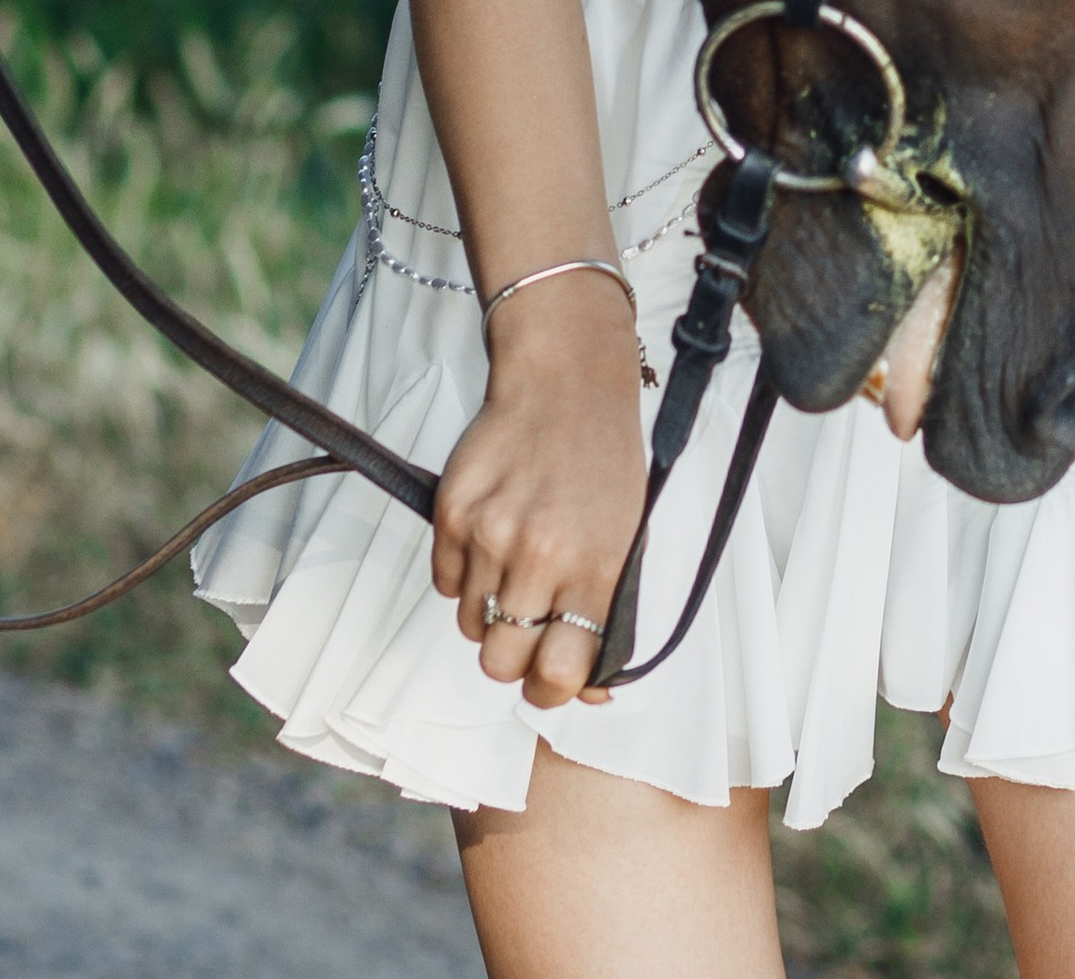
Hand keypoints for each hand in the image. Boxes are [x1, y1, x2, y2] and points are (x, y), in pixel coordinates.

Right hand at [430, 271, 647, 708]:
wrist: (564, 382)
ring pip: (470, 627)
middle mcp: (540, 556)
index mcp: (594, 569)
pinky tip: (491, 535)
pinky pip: (445, 584)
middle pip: (501, 665)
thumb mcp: (628, 542)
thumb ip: (608, 618)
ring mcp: (490, 533)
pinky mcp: (451, 511)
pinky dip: (464, 574)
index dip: (551, 688)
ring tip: (513, 565)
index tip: (550, 676)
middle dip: (513, 656)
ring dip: (489, 612)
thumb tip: (588, 693)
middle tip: (527, 622)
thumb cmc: (603, 466)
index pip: (560, 676)